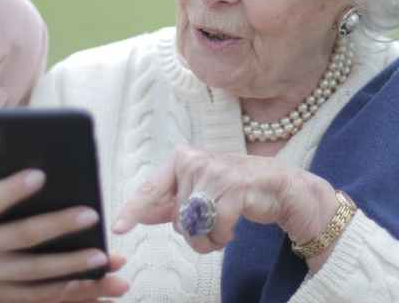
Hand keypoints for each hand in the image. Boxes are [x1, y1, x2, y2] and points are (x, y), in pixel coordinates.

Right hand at [0, 169, 129, 302]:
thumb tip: (22, 189)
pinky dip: (57, 294)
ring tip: (100, 258)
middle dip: (60, 228)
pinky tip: (81, 287)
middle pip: (21, 239)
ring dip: (70, 268)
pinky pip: (27, 300)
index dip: (13, 188)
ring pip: (33, 276)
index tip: (40, 175)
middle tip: (92, 216)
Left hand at [111, 146, 337, 258]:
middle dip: (194, 232)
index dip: (133, 210)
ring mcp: (215, 172)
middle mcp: (195, 161)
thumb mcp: (200, 193)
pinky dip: (223, 237)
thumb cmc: (237, 190)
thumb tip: (139, 213)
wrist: (280, 187)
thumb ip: (170, 202)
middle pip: (177, 218)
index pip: (151, 189)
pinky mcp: (235, 187)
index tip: (118, 228)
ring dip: (209, 238)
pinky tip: (233, 228)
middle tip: (212, 224)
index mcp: (182, 159)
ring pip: (195, 226)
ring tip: (223, 228)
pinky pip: (216, 228)